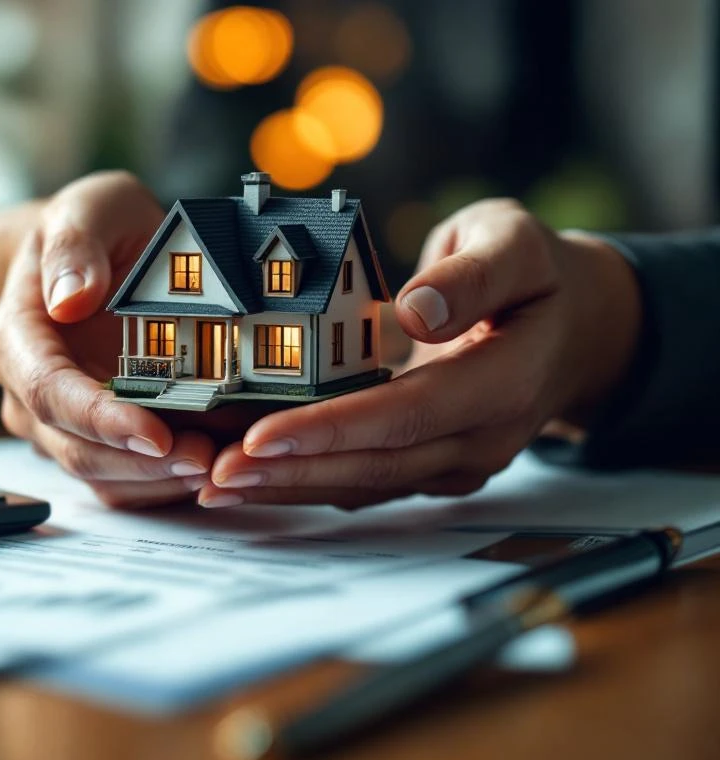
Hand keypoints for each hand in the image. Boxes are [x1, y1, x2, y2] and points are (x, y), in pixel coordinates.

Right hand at [0, 172, 215, 507]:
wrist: (93, 258)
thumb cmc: (92, 232)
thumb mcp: (88, 210)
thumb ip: (74, 245)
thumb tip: (70, 298)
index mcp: (16, 341)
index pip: (48, 393)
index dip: (101, 419)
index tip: (155, 432)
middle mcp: (30, 395)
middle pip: (77, 449)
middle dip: (143, 462)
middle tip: (208, 460)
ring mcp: (62, 426)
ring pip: (103, 475)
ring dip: (160, 481)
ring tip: (219, 467)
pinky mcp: (98, 442)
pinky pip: (127, 480)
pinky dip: (168, 483)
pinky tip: (214, 467)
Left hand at [199, 199, 642, 508]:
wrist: (571, 328)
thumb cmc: (534, 276)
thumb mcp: (516, 244)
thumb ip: (472, 274)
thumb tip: (416, 310)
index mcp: (505, 381)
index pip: (407, 415)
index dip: (331, 430)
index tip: (261, 437)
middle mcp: (482, 437)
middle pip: (375, 466)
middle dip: (291, 472)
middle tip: (215, 474)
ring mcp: (459, 459)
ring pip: (366, 485)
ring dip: (291, 488)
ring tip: (218, 485)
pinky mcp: (435, 465)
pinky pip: (368, 480)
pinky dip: (310, 480)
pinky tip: (258, 477)